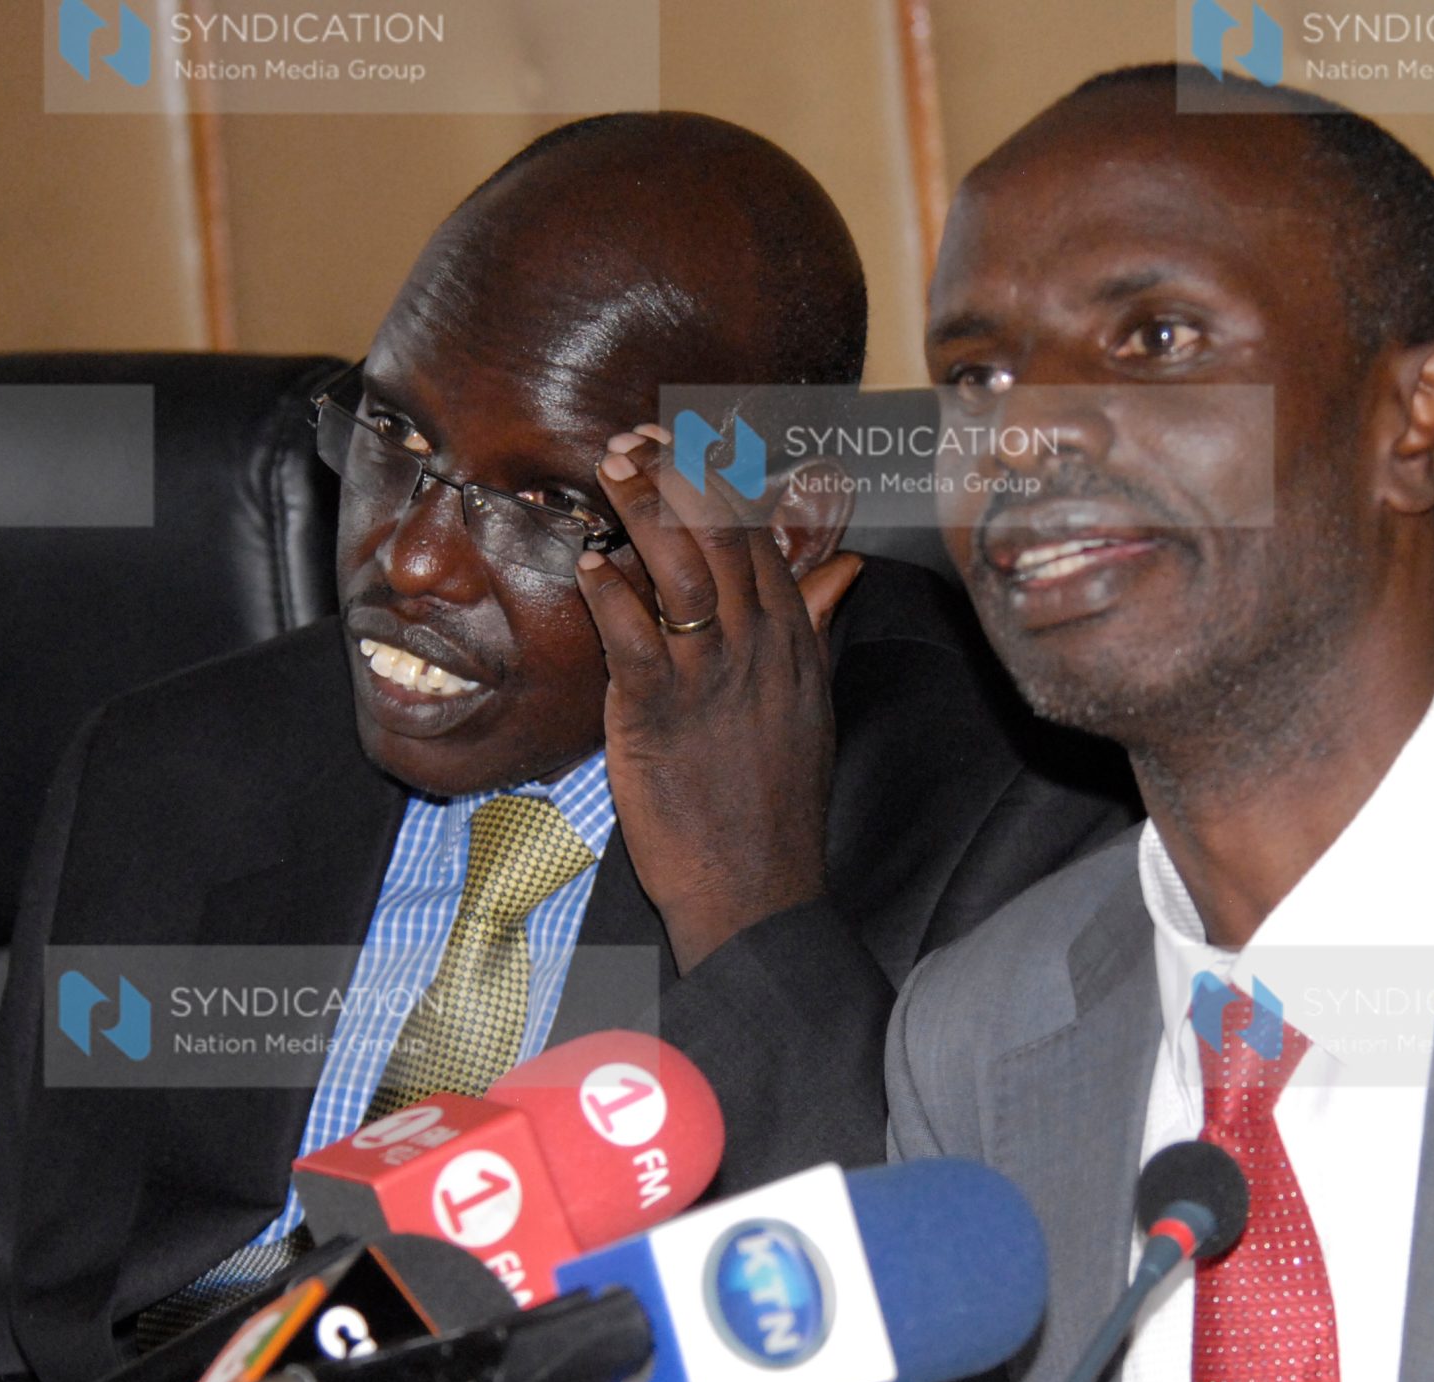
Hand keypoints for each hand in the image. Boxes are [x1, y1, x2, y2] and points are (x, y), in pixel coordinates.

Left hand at [577, 423, 862, 972]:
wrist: (757, 889)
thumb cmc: (777, 804)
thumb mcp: (812, 705)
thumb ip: (816, 628)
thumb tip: (844, 568)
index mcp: (795, 641)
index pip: (762, 537)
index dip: (723, 481)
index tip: (691, 441)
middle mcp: (759, 648)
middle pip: (724, 535)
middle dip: (680, 475)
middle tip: (639, 438)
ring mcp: (712, 678)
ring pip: (682, 570)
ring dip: (645, 510)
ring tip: (613, 467)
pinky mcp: (661, 715)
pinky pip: (633, 638)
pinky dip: (609, 594)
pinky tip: (589, 564)